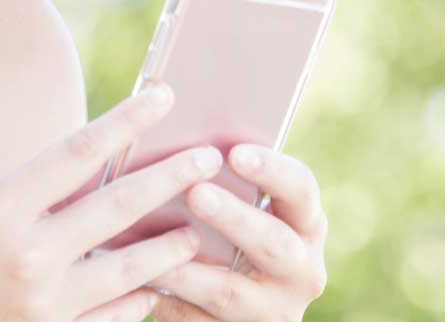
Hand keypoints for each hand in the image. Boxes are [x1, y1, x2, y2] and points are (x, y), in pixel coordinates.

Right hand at [0, 82, 221, 321]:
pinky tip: (158, 284)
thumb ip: (36, 194)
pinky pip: (113, 316)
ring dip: (171, 246)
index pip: (77, 151)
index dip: (127, 120)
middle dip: (172, 178)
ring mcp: (42, 305)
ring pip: (129, 268)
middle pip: (118, 206)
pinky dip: (139, 297)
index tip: (165, 96)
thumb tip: (103, 166)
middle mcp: (24, 255)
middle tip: (211, 159)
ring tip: (200, 228)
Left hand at [143, 144, 328, 320]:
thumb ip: (231, 182)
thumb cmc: (233, 234)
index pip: (301, 191)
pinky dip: (167, 302)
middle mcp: (302, 270)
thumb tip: (181, 140)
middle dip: (234, 218)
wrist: (240, 306)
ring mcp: (274, 311)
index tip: (235, 152)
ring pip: (229, 292)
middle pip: (273, 242)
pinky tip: (138, 282)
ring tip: (150, 247)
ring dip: (187, 269)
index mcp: (306, 224)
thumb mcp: (250, 210)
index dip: (272, 170)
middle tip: (196, 193)